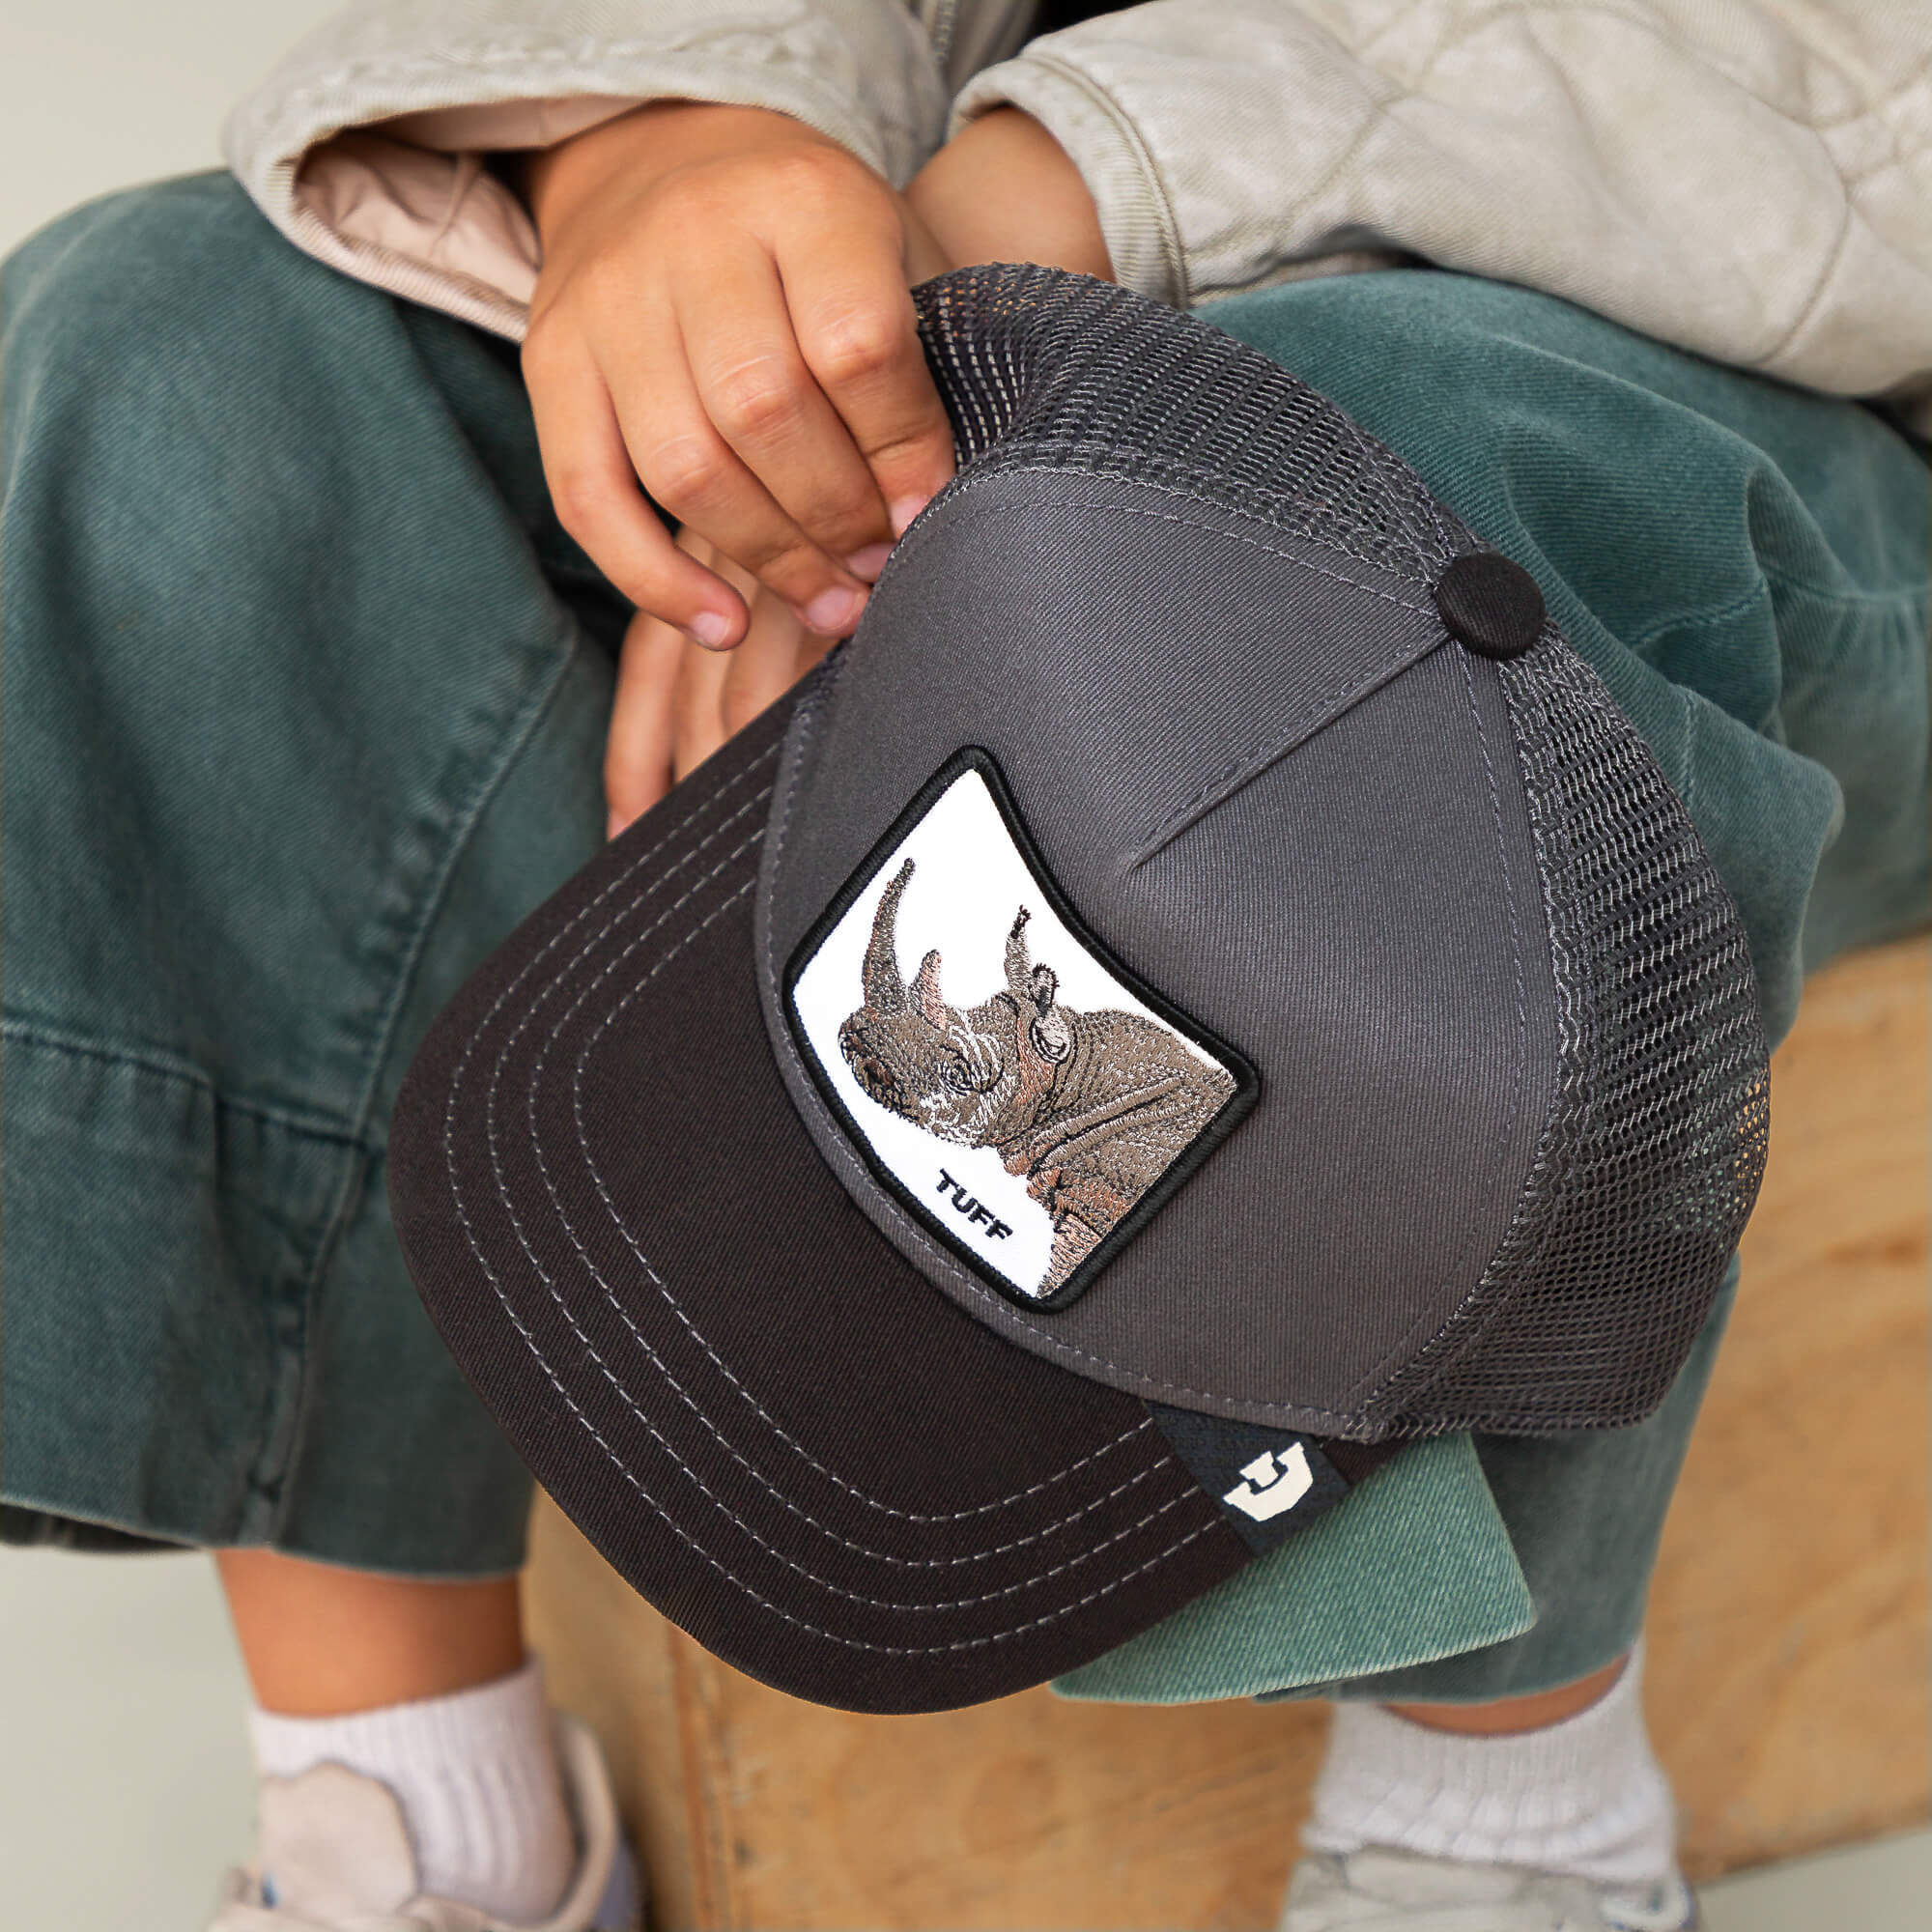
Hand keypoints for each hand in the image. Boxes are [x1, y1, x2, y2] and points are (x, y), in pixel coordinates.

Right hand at [593, 106, 1111, 831]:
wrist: (665, 155)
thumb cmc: (810, 241)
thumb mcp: (888, 251)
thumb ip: (922, 359)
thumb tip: (948, 511)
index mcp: (802, 197)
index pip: (856, 345)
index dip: (901, 450)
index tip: (927, 515)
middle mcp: (693, 236)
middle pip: (764, 412)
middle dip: (835, 517)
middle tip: (879, 569)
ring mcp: (608, 298)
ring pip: (684, 465)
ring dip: (767, 559)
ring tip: (829, 604)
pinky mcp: (550, 359)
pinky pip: (589, 496)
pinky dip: (653, 580)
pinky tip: (722, 624)